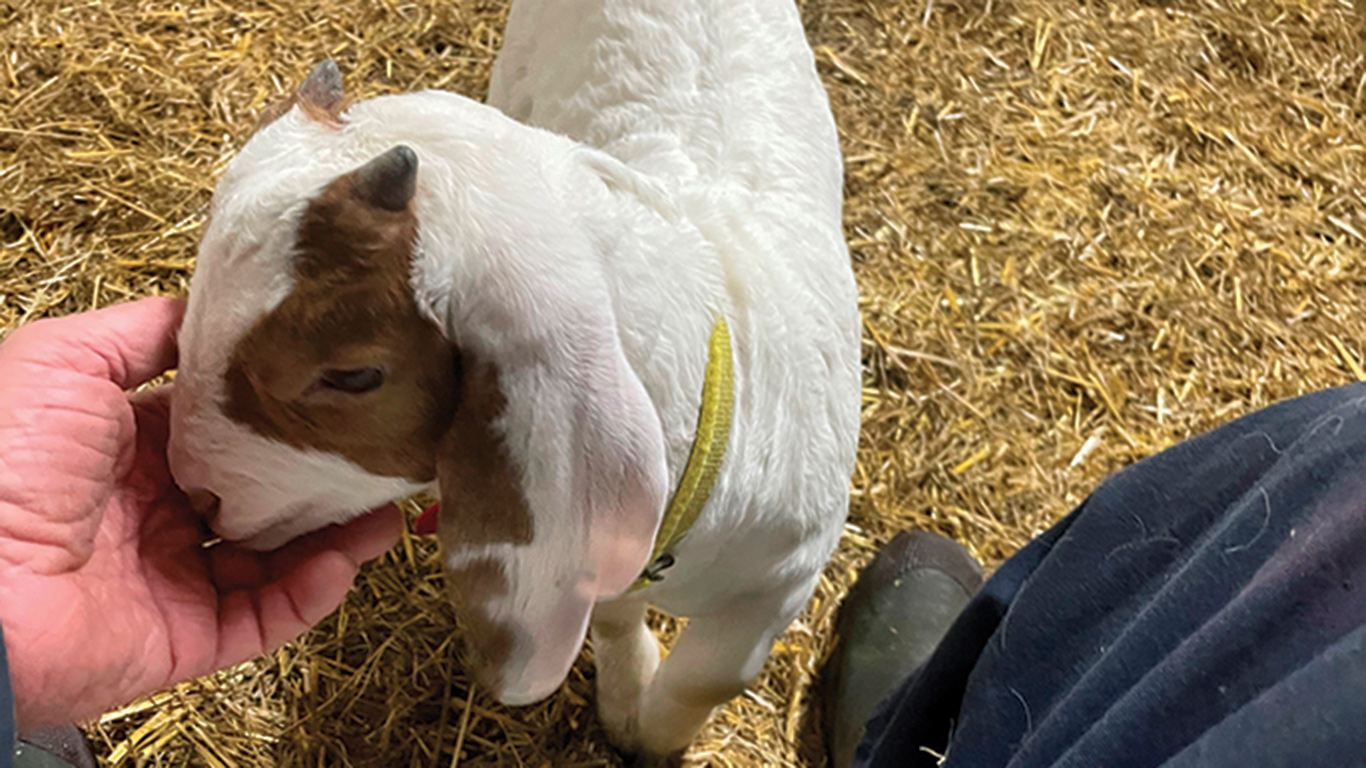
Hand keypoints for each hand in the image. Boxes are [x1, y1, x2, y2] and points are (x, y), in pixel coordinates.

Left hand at [0, 297, 401, 729]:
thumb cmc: (2, 460)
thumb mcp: (64, 360)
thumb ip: (145, 334)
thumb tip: (214, 311)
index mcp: (130, 450)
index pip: (228, 431)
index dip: (282, 414)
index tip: (340, 393)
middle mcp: (156, 514)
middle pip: (264, 497)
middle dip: (324, 479)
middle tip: (381, 457)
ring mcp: (170, 580)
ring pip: (276, 561)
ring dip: (336, 539)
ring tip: (387, 514)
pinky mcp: (181, 638)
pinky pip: (262, 620)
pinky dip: (309, 595)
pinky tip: (344, 561)